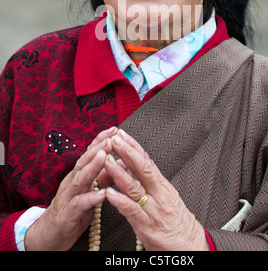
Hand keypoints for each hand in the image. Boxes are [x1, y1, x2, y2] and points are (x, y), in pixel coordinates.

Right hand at [24, 126, 117, 250]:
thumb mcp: (89, 192)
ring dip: (93, 166)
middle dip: (98, 148)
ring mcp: (68, 197)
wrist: (48, 236)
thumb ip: (103, 178)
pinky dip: (91, 198)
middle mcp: (72, 182)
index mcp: (78, 175)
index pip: (89, 153)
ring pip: (80, 178)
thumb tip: (120, 162)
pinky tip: (102, 194)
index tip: (114, 129)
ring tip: (104, 155)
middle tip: (111, 137)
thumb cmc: (72, 212)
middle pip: (84, 161)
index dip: (101, 140)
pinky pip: (79, 204)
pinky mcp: (67, 214)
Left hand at [104, 130, 208, 250]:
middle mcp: (159, 195)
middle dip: (127, 152)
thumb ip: (146, 182)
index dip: (133, 146)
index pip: (146, 161)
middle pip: (142, 169)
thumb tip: (128, 164)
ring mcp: (153, 210)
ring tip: (107, 161)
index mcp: (162, 186)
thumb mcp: (164, 197)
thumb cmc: (177, 223)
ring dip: (119, 173)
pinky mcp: (147, 228)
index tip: (122, 134)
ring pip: (135, 188)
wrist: (192, 246)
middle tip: (114, 140)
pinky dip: (120, 202)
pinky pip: (132, 212)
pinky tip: (109, 193)